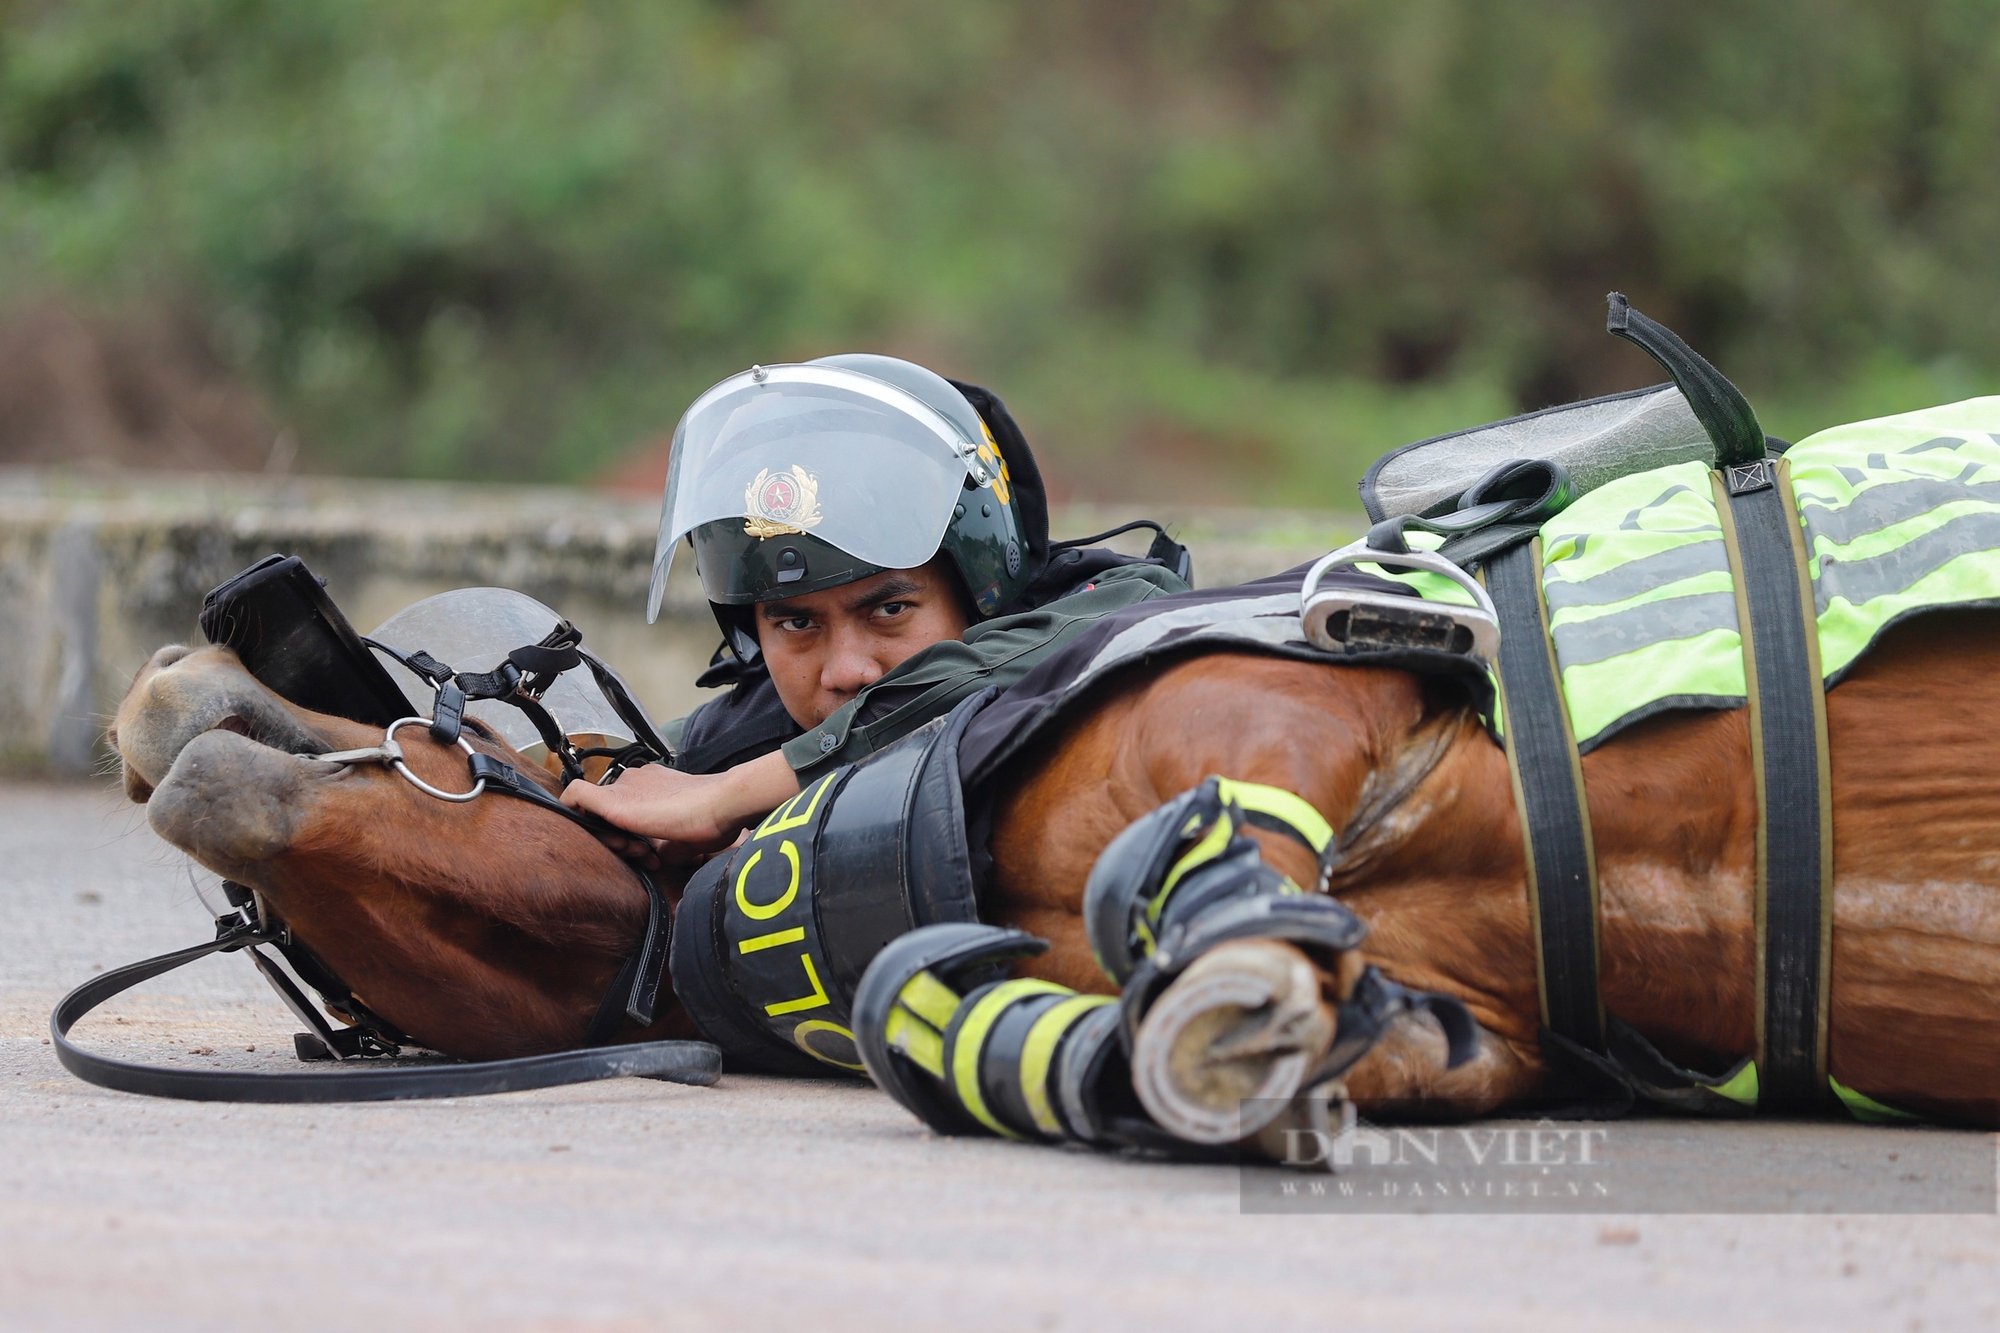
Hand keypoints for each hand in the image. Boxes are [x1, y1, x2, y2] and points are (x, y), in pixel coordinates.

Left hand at [561, 752, 802, 860]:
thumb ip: (667, 844)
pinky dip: (573, 814)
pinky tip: (587, 832)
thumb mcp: (687, 837)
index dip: (634, 834)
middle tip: (645, 854)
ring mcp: (624, 786)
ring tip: (637, 852)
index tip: (652, 852)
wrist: (719, 803)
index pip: (629, 808)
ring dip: (609, 836)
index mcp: (654, 785)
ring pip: (596, 810)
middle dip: (622, 838)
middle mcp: (636, 780)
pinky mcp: (611, 799)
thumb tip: (658, 858)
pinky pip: (575, 797)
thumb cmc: (715, 818)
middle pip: (610, 810)